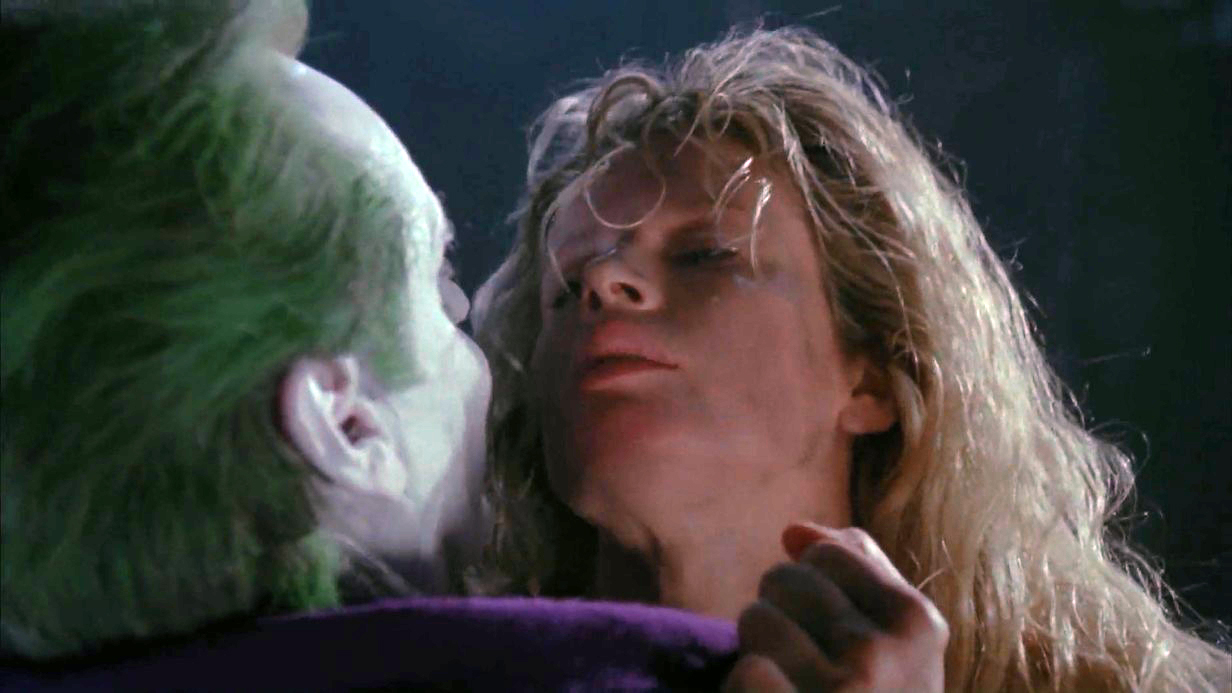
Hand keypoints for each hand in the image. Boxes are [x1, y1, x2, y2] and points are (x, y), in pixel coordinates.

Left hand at [723, 523, 947, 691]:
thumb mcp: (897, 643)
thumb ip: (857, 572)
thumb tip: (793, 529)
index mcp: (918, 623)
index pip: (825, 552)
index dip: (811, 586)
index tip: (830, 632)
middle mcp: (884, 654)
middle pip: (784, 579)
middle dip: (781, 617)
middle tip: (806, 669)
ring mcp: (841, 692)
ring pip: (755, 619)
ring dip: (760, 655)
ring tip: (790, 690)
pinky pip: (745, 672)